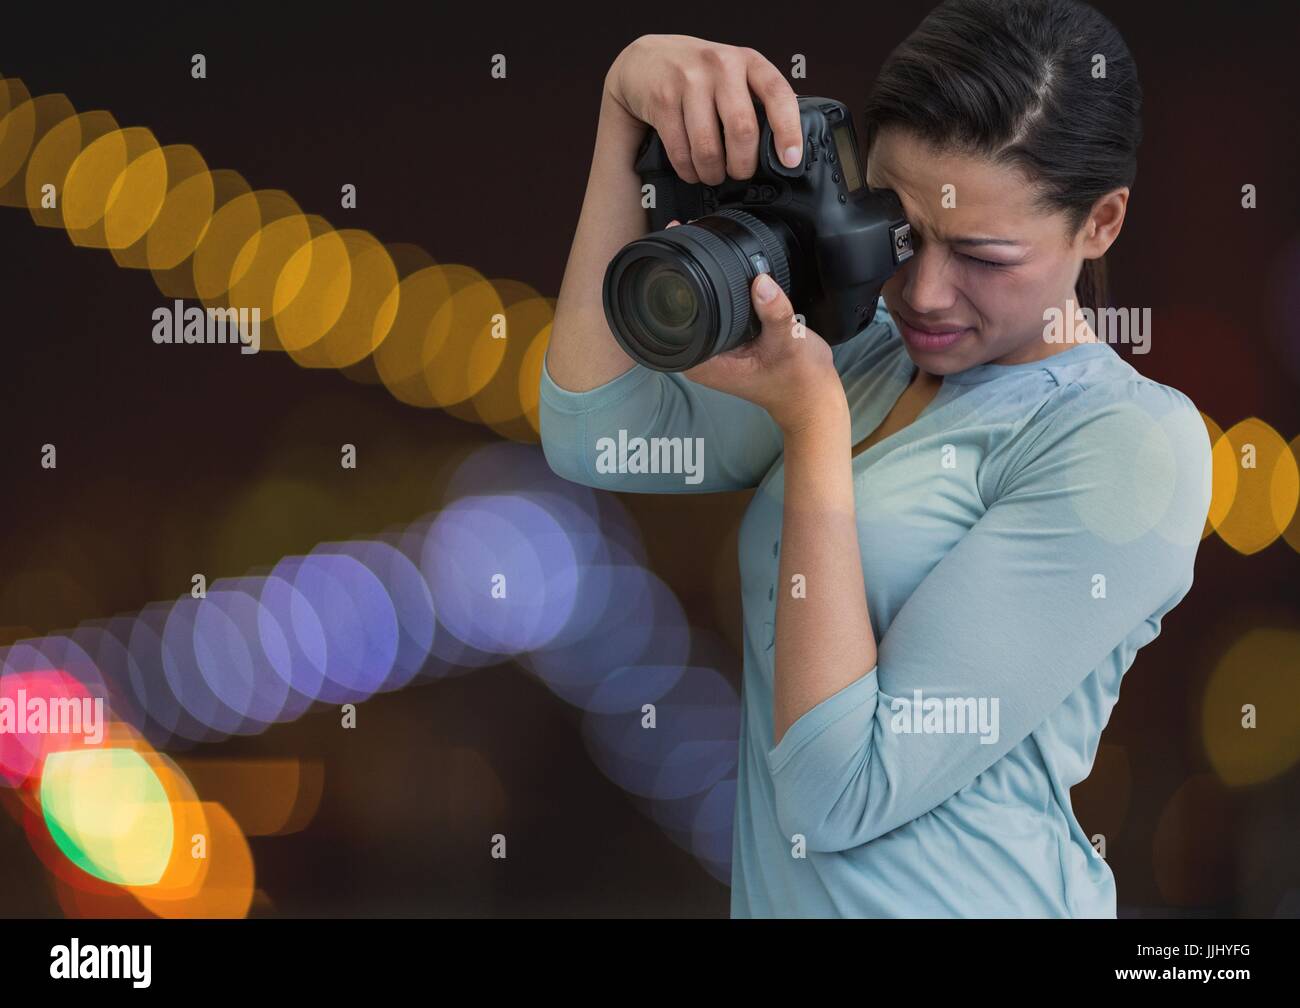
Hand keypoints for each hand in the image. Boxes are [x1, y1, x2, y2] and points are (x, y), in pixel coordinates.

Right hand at [604, 34, 803, 183]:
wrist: (647, 60)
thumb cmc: (698, 74)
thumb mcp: (732, 74)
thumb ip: (756, 98)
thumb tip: (782, 145)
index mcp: (747, 60)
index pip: (778, 94)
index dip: (788, 130)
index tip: (790, 159)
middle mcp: (721, 65)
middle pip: (742, 129)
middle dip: (743, 164)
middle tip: (740, 173)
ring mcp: (689, 80)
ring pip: (708, 147)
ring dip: (712, 172)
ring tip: (713, 175)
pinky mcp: (663, 99)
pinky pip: (680, 151)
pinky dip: (688, 170)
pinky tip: (692, 170)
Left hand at [665, 222, 844, 433]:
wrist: (813, 396)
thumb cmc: (798, 379)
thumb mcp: (788, 342)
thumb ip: (774, 312)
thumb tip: (761, 282)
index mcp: (703, 362)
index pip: (670, 320)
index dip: (669, 286)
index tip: (672, 253)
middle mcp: (700, 356)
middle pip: (678, 310)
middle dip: (681, 275)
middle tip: (685, 235)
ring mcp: (712, 349)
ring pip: (695, 308)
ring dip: (697, 279)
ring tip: (697, 242)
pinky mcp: (726, 341)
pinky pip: (713, 310)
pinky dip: (717, 289)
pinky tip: (721, 265)